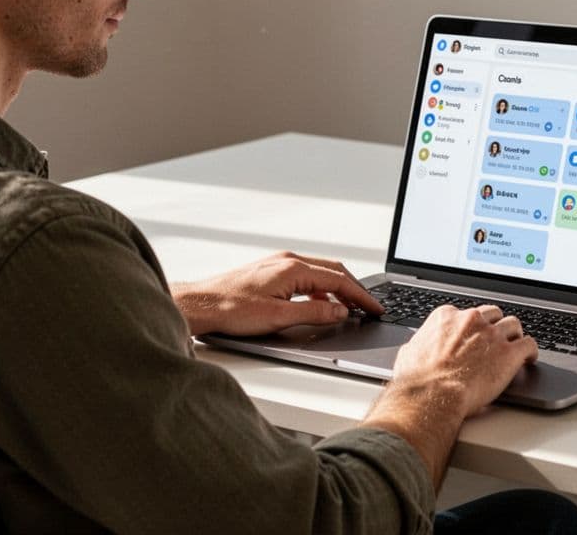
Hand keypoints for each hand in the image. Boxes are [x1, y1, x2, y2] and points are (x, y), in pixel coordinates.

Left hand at [170, 251, 382, 336]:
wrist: (201, 304)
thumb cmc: (231, 309)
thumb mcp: (279, 317)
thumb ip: (314, 314)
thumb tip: (340, 312)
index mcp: (294, 268)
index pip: (339, 280)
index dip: (361, 296)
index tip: (375, 308)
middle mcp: (288, 260)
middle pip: (333, 271)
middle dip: (354, 290)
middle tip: (369, 307)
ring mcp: (279, 264)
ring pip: (319, 274)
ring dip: (337, 290)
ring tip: (349, 309)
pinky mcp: (270, 272)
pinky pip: (305, 277)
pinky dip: (320, 291)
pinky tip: (319, 306)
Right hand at [389, 304, 538, 418]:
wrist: (431, 396)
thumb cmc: (417, 380)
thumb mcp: (409, 353)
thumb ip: (419, 345)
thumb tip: (415, 350)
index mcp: (447, 317)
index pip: (467, 314)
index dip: (473, 326)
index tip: (475, 335)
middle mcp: (471, 320)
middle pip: (492, 314)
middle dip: (495, 325)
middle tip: (497, 338)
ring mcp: (492, 335)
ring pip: (513, 324)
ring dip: (514, 335)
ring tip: (516, 345)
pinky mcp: (509, 353)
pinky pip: (529, 344)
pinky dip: (530, 351)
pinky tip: (529, 358)